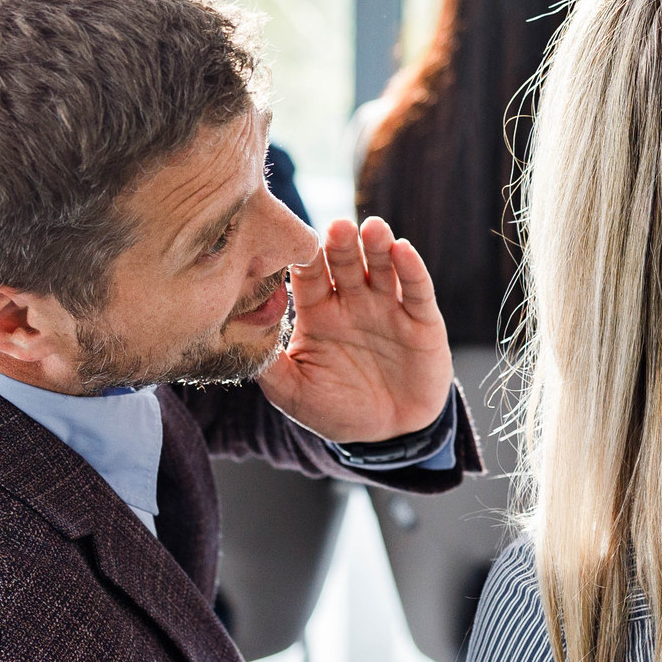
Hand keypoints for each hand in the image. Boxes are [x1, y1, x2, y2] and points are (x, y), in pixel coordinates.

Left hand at [256, 216, 455, 443]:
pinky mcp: (422, 320)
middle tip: (336, 227)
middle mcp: (352, 302)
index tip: (293, 242)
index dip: (303, 259)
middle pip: (344, 263)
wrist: (388, 434)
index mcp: (318, 313)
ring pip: (381, 268)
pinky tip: (403, 251)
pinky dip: (411, 269)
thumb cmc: (335, 409)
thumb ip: (270, 365)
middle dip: (340, 245)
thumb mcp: (294, 393)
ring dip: (377, 247)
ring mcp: (387, 307)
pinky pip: (416, 290)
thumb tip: (239, 333)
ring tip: (373, 228)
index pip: (308, 276)